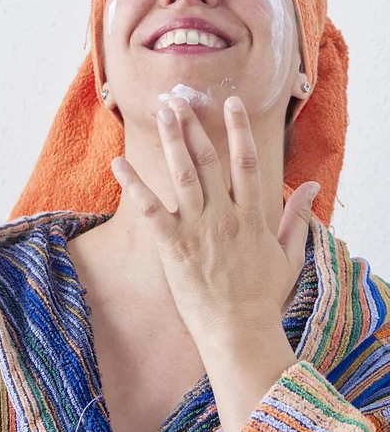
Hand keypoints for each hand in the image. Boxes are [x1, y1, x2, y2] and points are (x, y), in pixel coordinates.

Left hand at [111, 96, 319, 347]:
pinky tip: (119, 164)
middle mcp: (224, 214)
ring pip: (183, 174)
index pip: (246, 162)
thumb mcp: (289, 255)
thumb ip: (299, 217)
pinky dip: (134, 185)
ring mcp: (198, 228)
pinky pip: (150, 209)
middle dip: (194, 126)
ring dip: (171, 141)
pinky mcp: (174, 245)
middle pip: (208, 160)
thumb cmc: (264, 295)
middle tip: (179, 100)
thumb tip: (312, 186)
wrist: (238, 330)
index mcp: (251, 215)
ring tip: (161, 113)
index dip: (239, 129)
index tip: (231, 103)